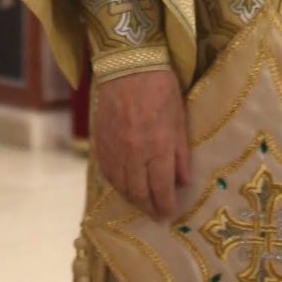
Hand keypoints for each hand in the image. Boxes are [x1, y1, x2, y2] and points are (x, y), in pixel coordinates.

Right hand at [93, 67, 191, 218]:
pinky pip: (106, 172)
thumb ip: (180, 154)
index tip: (169, 216)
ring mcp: (114, 149)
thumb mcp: (180, 120)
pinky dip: (116, 184)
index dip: (165, 206)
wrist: (128, 66)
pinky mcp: (100, 142)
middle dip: (149, 208)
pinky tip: (124, 186)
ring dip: (132, 199)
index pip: (161, 189)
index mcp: (158, 148)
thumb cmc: (162, 88)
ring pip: (121, 186)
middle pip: (139, 193)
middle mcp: (134, 154)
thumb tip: (182, 182)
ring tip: (142, 204)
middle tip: (156, 216)